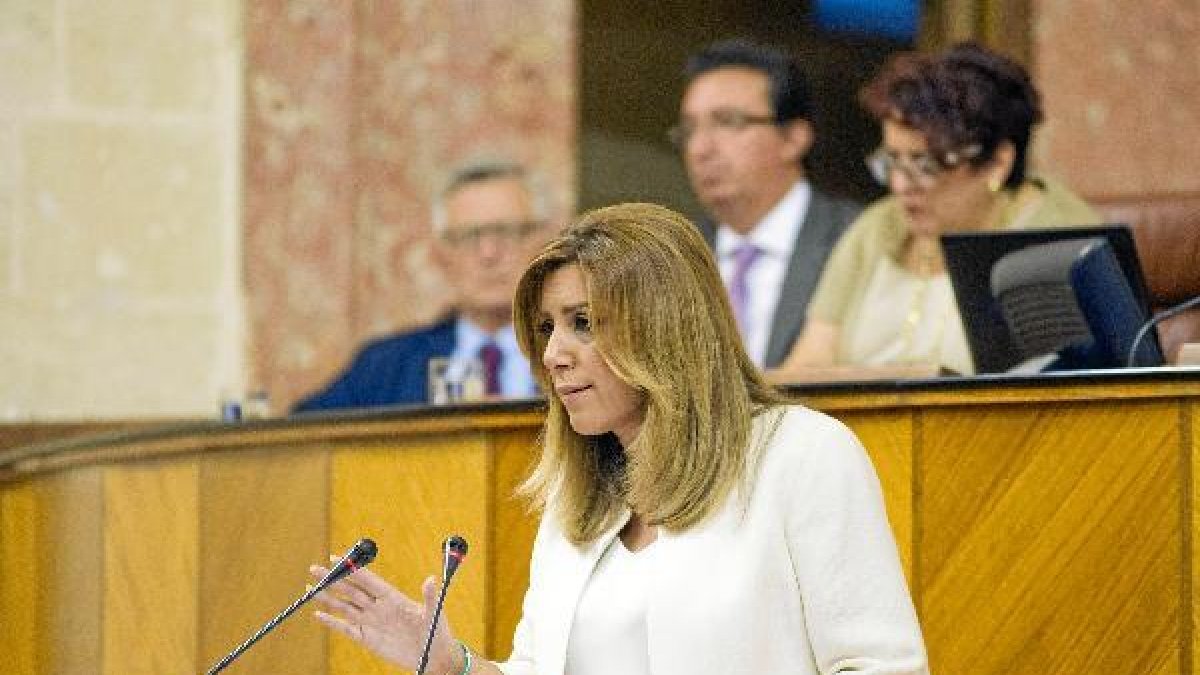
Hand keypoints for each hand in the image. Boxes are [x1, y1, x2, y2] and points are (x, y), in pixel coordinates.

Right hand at [310, 560, 461, 673]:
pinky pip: (346, 628)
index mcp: (392, 597)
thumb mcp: (434, 614)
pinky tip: (318, 614)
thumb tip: (431, 579)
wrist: (433, 657)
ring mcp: (371, 623)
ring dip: (327, 597)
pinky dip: (331, 622)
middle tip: (314, 568)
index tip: (336, 557)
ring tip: (309, 588)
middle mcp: (378, 607)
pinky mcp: (367, 639)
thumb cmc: (436, 632)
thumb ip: (430, 597)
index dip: (352, 569)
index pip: (368, 580)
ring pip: (344, 607)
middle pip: (351, 590)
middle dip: (332, 579)